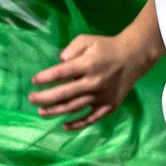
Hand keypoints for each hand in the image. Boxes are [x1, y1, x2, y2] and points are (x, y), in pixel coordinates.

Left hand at [29, 30, 157, 129]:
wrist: (134, 57)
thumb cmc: (106, 47)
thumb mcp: (88, 39)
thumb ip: (71, 48)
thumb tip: (60, 61)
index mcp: (88, 64)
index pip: (61, 73)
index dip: (46, 77)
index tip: (34, 81)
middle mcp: (94, 82)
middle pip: (65, 94)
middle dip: (45, 98)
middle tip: (31, 99)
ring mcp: (102, 96)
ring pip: (75, 108)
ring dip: (56, 112)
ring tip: (41, 112)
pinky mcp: (109, 106)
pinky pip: (91, 118)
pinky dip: (78, 124)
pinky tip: (64, 126)